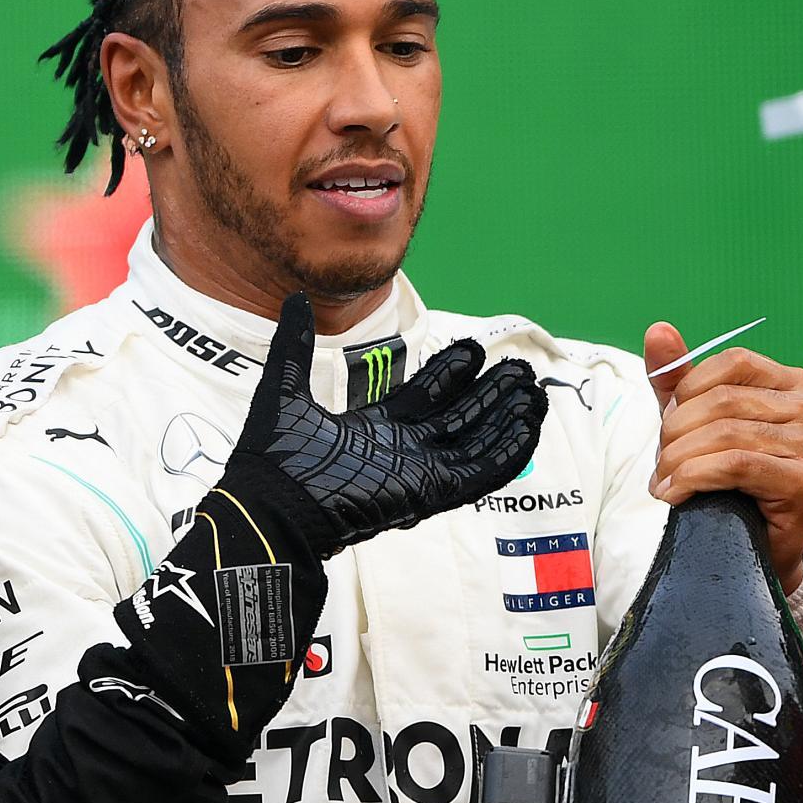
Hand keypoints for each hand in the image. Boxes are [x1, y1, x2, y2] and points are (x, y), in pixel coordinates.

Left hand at [232, 294, 547, 554]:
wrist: (270, 504)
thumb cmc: (273, 460)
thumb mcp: (285, 390)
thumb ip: (295, 346)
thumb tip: (294, 298)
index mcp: (375, 429)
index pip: (426, 395)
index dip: (452, 372)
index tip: (474, 348)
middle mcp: (403, 451)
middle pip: (460, 418)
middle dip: (490, 394)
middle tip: (517, 368)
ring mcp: (419, 473)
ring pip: (476, 443)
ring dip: (506, 419)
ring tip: (532, 393)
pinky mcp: (429, 493)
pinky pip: (478, 474)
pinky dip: (505, 453)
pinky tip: (527, 428)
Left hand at [644, 323, 802, 593]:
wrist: (751, 550)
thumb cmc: (726, 483)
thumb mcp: (694, 423)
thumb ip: (676, 378)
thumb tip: (658, 330)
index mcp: (796, 384)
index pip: (731, 364)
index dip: (687, 393)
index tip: (667, 427)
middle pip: (725, 400)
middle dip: (677, 433)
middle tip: (660, 465)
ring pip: (726, 434)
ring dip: (679, 461)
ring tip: (664, 483)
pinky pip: (735, 465)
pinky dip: (693, 478)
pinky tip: (676, 494)